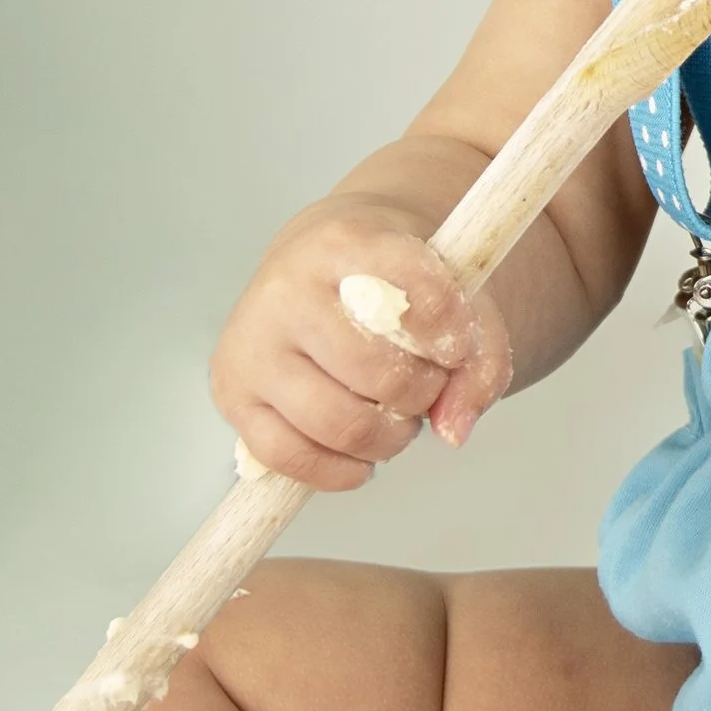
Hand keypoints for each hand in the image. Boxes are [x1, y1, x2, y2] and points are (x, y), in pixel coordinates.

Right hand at [209, 207, 510, 491]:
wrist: (322, 266)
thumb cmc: (392, 283)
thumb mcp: (451, 292)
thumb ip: (479, 356)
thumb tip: (452, 430)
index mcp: (345, 241)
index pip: (413, 290)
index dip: (452, 330)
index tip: (460, 345)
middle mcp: (286, 287)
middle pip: (376, 372)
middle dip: (421, 393)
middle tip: (427, 386)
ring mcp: (251, 342)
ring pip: (336, 422)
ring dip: (387, 438)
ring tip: (398, 419)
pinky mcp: (231, 392)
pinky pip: (288, 456)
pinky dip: (339, 470)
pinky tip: (363, 456)